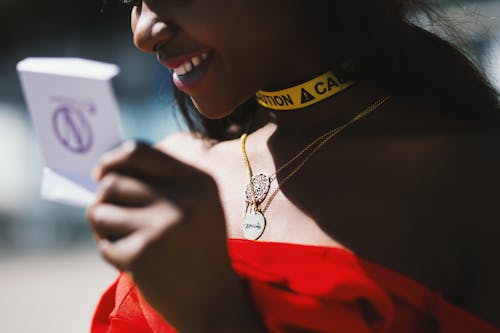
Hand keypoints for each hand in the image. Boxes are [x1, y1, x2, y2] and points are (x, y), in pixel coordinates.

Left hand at [87, 141, 262, 332]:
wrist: (213, 299)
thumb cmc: (198, 245)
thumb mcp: (196, 203)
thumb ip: (160, 180)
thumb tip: (104, 169)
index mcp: (197, 181)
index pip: (137, 151)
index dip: (111, 159)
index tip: (100, 173)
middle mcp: (182, 200)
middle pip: (111, 182)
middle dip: (105, 200)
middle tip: (116, 217)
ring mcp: (162, 228)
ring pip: (99, 212)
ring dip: (105, 228)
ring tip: (129, 239)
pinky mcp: (142, 256)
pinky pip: (104, 245)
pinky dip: (114, 254)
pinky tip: (139, 261)